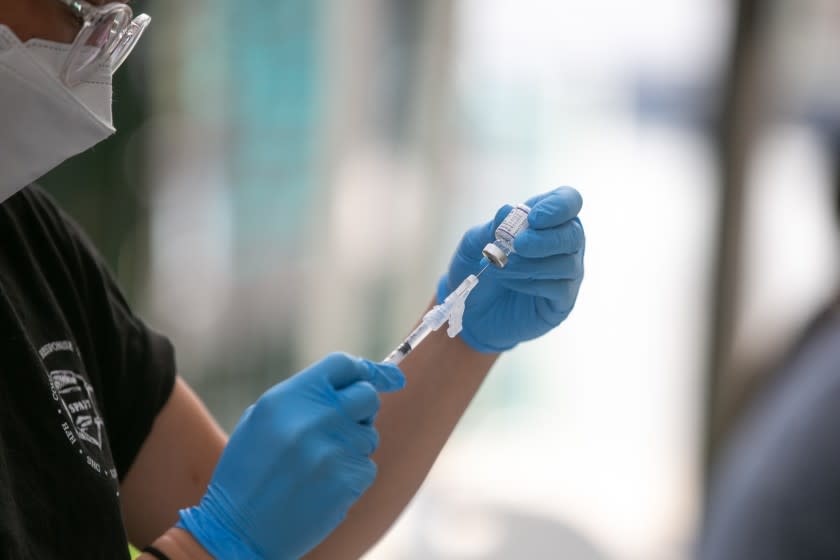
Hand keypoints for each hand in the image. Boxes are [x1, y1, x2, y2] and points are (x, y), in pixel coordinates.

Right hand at [176, 353, 404, 559]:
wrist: (238, 531)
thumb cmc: (248, 472)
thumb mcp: (262, 420)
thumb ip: (304, 397)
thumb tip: (355, 382)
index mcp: (289, 397)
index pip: (343, 364)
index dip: (367, 369)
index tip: (390, 377)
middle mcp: (315, 417)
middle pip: (367, 396)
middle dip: (363, 408)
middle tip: (346, 423)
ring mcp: (334, 449)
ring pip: (369, 435)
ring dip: (353, 445)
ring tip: (317, 464)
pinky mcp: (347, 480)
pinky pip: (366, 467)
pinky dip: (351, 475)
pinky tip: (322, 486)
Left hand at [440, 187, 584, 351]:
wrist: (469, 308)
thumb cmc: (474, 268)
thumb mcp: (474, 244)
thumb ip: (491, 227)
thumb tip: (507, 209)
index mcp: (545, 219)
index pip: (568, 201)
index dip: (558, 206)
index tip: (534, 218)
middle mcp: (562, 243)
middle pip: (574, 233)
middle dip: (545, 239)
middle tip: (518, 245)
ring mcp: (566, 272)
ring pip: (566, 263)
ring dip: (531, 265)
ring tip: (501, 268)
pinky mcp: (562, 300)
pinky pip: (560, 288)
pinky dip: (533, 285)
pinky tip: (513, 284)